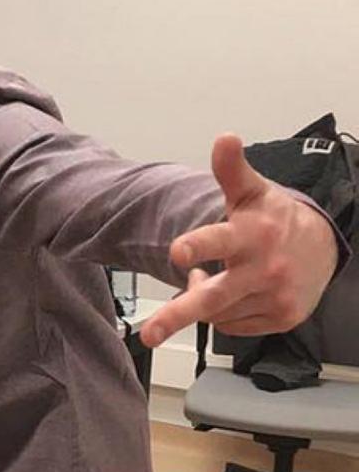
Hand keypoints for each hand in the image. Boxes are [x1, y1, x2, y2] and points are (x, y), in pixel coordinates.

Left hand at [140, 133, 338, 346]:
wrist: (322, 248)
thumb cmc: (273, 219)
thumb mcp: (251, 192)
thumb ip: (231, 170)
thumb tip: (224, 138)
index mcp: (252, 234)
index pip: (220, 240)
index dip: (198, 245)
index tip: (177, 251)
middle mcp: (264, 268)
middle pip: (214, 296)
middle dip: (178, 314)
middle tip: (149, 333)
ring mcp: (274, 297)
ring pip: (217, 312)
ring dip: (204, 300)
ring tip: (216, 275)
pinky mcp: (281, 318)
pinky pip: (233, 326)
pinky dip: (224, 313)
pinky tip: (236, 292)